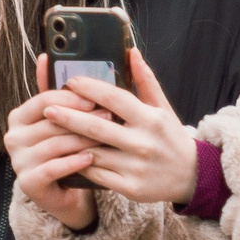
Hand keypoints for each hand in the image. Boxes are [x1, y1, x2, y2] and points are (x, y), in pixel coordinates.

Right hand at [4, 57, 97, 230]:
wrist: (64, 192)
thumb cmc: (65, 150)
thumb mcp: (62, 120)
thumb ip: (56, 92)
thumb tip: (46, 56)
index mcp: (18, 116)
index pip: (43, 100)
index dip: (70, 98)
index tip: (95, 98)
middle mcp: (13, 137)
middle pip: (51, 122)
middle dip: (83, 119)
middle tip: (110, 117)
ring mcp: (18, 161)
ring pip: (54, 145)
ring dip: (82, 140)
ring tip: (106, 138)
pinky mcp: (28, 182)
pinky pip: (52, 169)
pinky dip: (73, 163)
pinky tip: (90, 158)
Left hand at [36, 47, 198, 207]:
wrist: (191, 176)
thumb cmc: (170, 137)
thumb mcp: (163, 108)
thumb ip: (146, 81)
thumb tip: (131, 52)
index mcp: (151, 119)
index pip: (115, 99)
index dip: (91, 89)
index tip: (70, 81)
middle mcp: (143, 143)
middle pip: (97, 127)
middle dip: (69, 116)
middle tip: (48, 108)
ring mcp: (135, 167)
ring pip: (93, 153)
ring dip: (70, 142)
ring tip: (51, 132)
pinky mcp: (129, 187)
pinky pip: (96, 174)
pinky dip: (80, 164)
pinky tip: (67, 154)